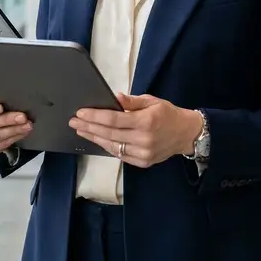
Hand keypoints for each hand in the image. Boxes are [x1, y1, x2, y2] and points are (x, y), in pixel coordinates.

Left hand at [69, 93, 200, 167]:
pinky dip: (107, 146)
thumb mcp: (151, 101)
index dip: (95, 116)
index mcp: (145, 121)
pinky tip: (98, 139)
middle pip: (109, 134)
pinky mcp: (143, 162)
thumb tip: (113, 98)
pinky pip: (120, 155)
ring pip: (112, 146)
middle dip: (89, 127)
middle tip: (74, 121)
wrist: (186, 134)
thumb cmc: (168, 114)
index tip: (81, 113)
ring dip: (95, 138)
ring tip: (81, 130)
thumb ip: (131, 102)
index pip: (113, 120)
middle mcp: (143, 139)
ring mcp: (143, 153)